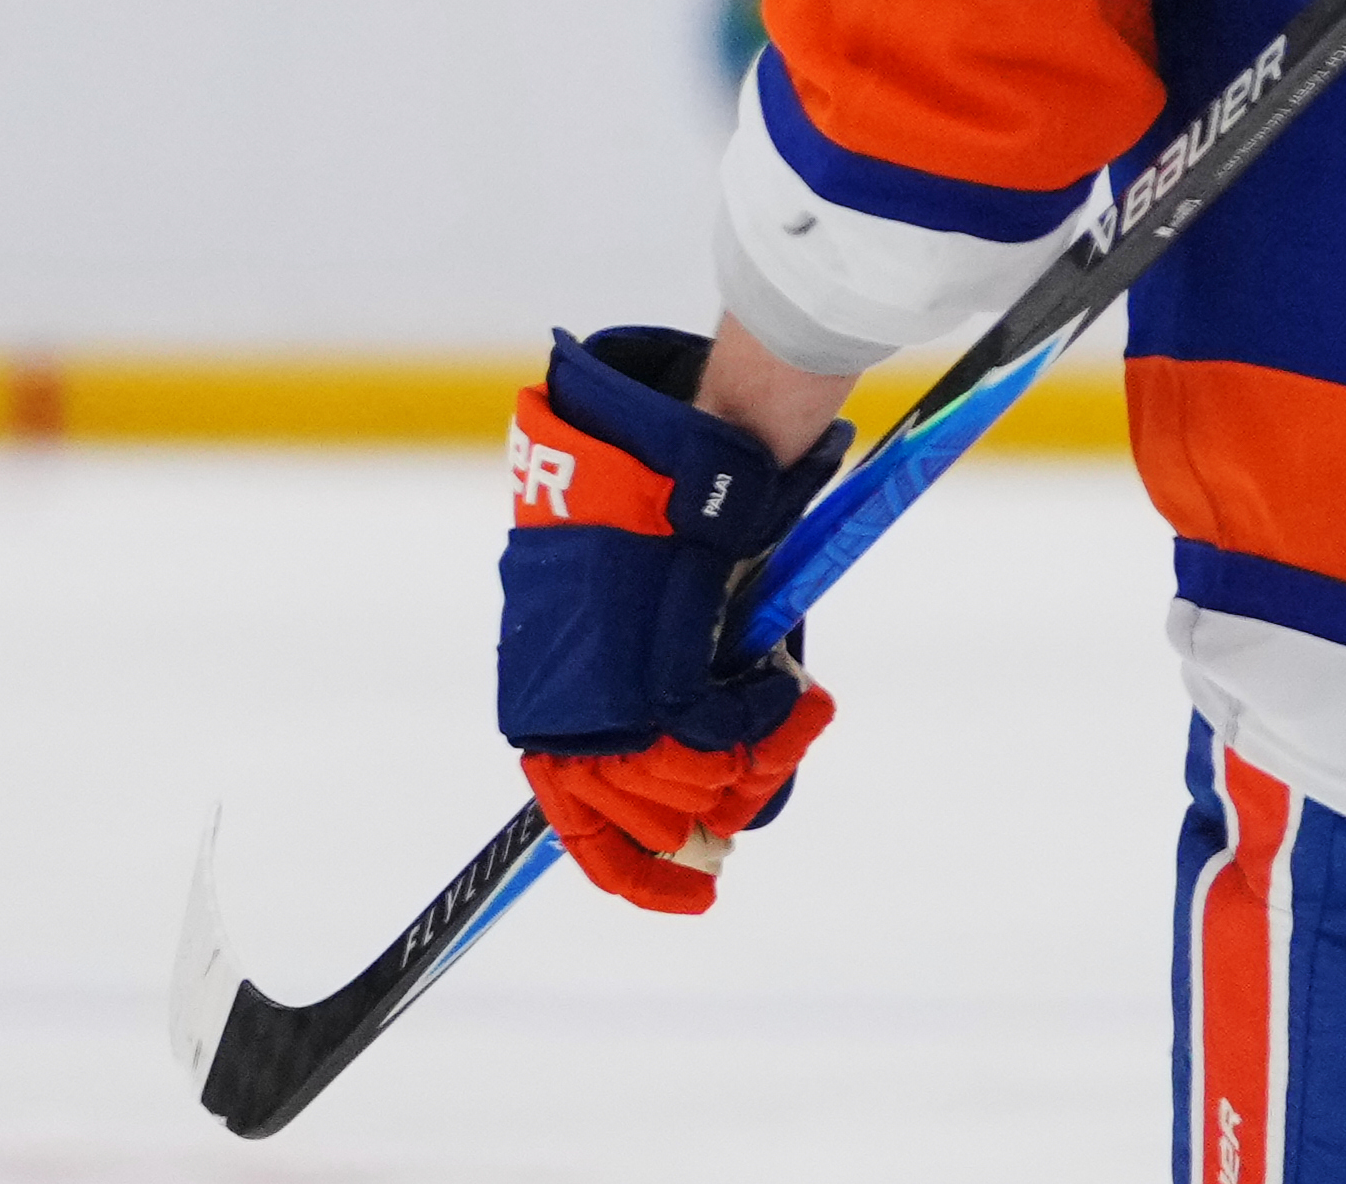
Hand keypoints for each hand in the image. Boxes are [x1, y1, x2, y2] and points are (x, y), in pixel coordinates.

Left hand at [495, 325, 847, 914]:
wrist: (681, 452)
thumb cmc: (671, 530)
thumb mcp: (662, 631)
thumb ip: (687, 707)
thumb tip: (738, 792)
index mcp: (551, 705)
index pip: (577, 827)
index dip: (639, 872)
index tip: (695, 893)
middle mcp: (562, 714)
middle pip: (636, 822)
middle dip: (708, 824)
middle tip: (752, 806)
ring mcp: (604, 698)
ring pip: (682, 789)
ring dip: (749, 771)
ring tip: (788, 728)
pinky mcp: (654, 677)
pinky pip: (721, 743)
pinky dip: (768, 730)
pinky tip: (793, 695)